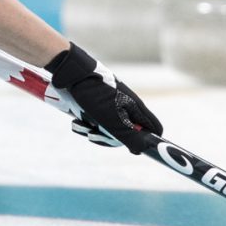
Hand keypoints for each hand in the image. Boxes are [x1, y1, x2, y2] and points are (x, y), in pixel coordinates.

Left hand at [45, 43, 162, 154]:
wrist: (72, 75)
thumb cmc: (95, 95)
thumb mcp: (113, 119)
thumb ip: (130, 136)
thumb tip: (142, 150)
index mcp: (136, 109)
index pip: (154, 129)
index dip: (147, 141)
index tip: (132, 148)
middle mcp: (125, 109)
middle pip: (126, 136)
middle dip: (107, 138)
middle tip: (95, 132)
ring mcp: (110, 109)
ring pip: (106, 132)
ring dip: (92, 131)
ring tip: (83, 122)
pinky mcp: (96, 108)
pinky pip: (93, 125)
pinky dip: (84, 124)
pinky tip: (77, 119)